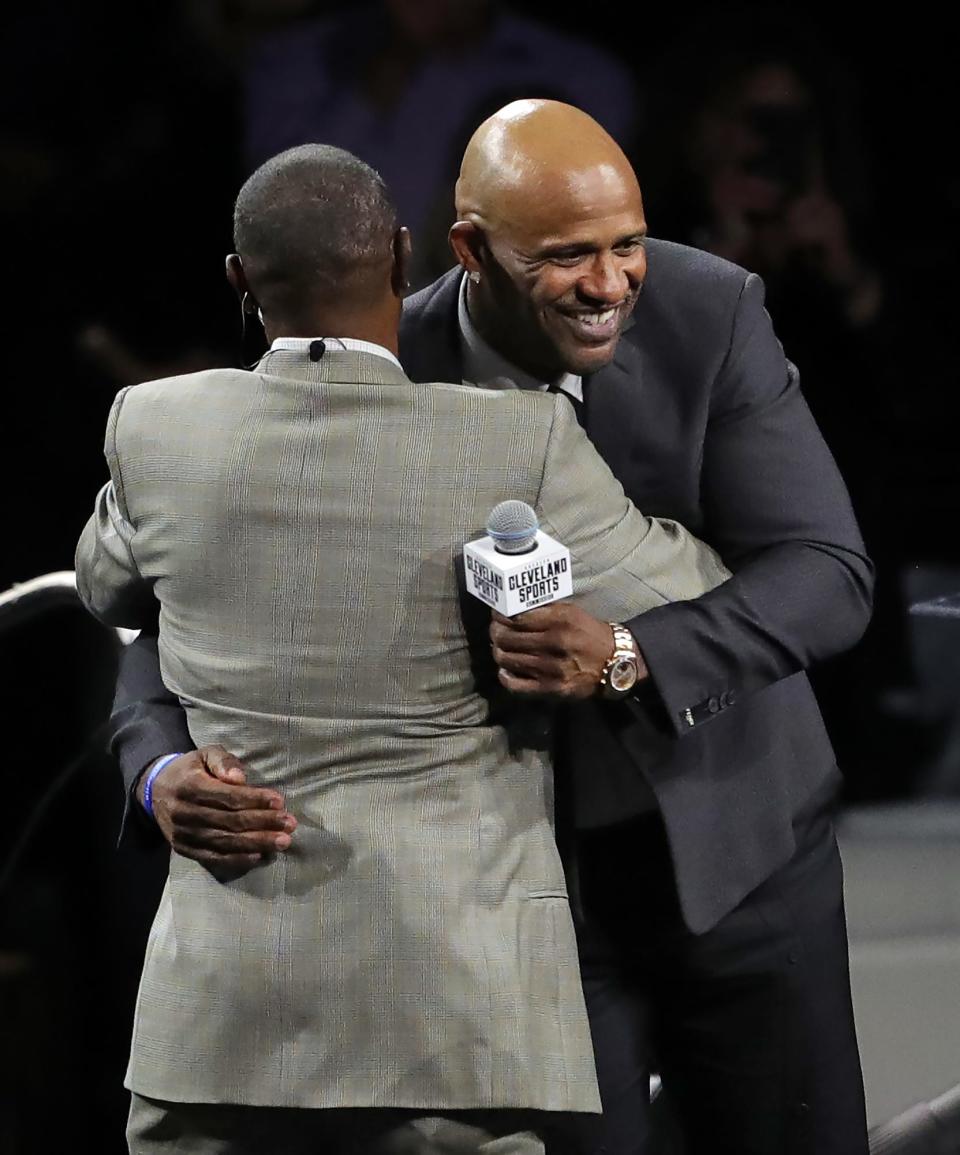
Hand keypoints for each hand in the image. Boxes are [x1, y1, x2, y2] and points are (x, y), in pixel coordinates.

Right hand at [137, 745, 296, 880]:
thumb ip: (223, 761)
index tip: (280, 801)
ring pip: (225, 843)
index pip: (227, 797)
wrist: (155, 791)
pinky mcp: (184, 850)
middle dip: (263, 823)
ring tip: (282, 842)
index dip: (255, 800)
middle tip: (290, 824)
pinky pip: (214, 858)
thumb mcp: (205, 754)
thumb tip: (240, 778)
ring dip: (257, 844)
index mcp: (189, 786)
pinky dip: (239, 859)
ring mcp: (183, 835)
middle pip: (229, 822)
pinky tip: (260, 856)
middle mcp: (184, 813)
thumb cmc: (190, 770)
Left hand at [489, 602, 646, 698]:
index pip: (516, 617)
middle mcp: (554, 643)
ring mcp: (551, 668)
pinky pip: (515, 685)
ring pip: (506, 659)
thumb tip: (510, 608)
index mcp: (559, 620)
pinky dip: (505, 676)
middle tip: (495, 631)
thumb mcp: (570, 612)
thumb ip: (542, 610)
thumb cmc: (588, 633)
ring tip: (501, 648)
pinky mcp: (551, 689)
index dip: (499, 616)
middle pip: (506, 637)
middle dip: (495, 633)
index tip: (496, 615)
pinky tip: (506, 670)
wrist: (614, 662)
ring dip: (499, 652)